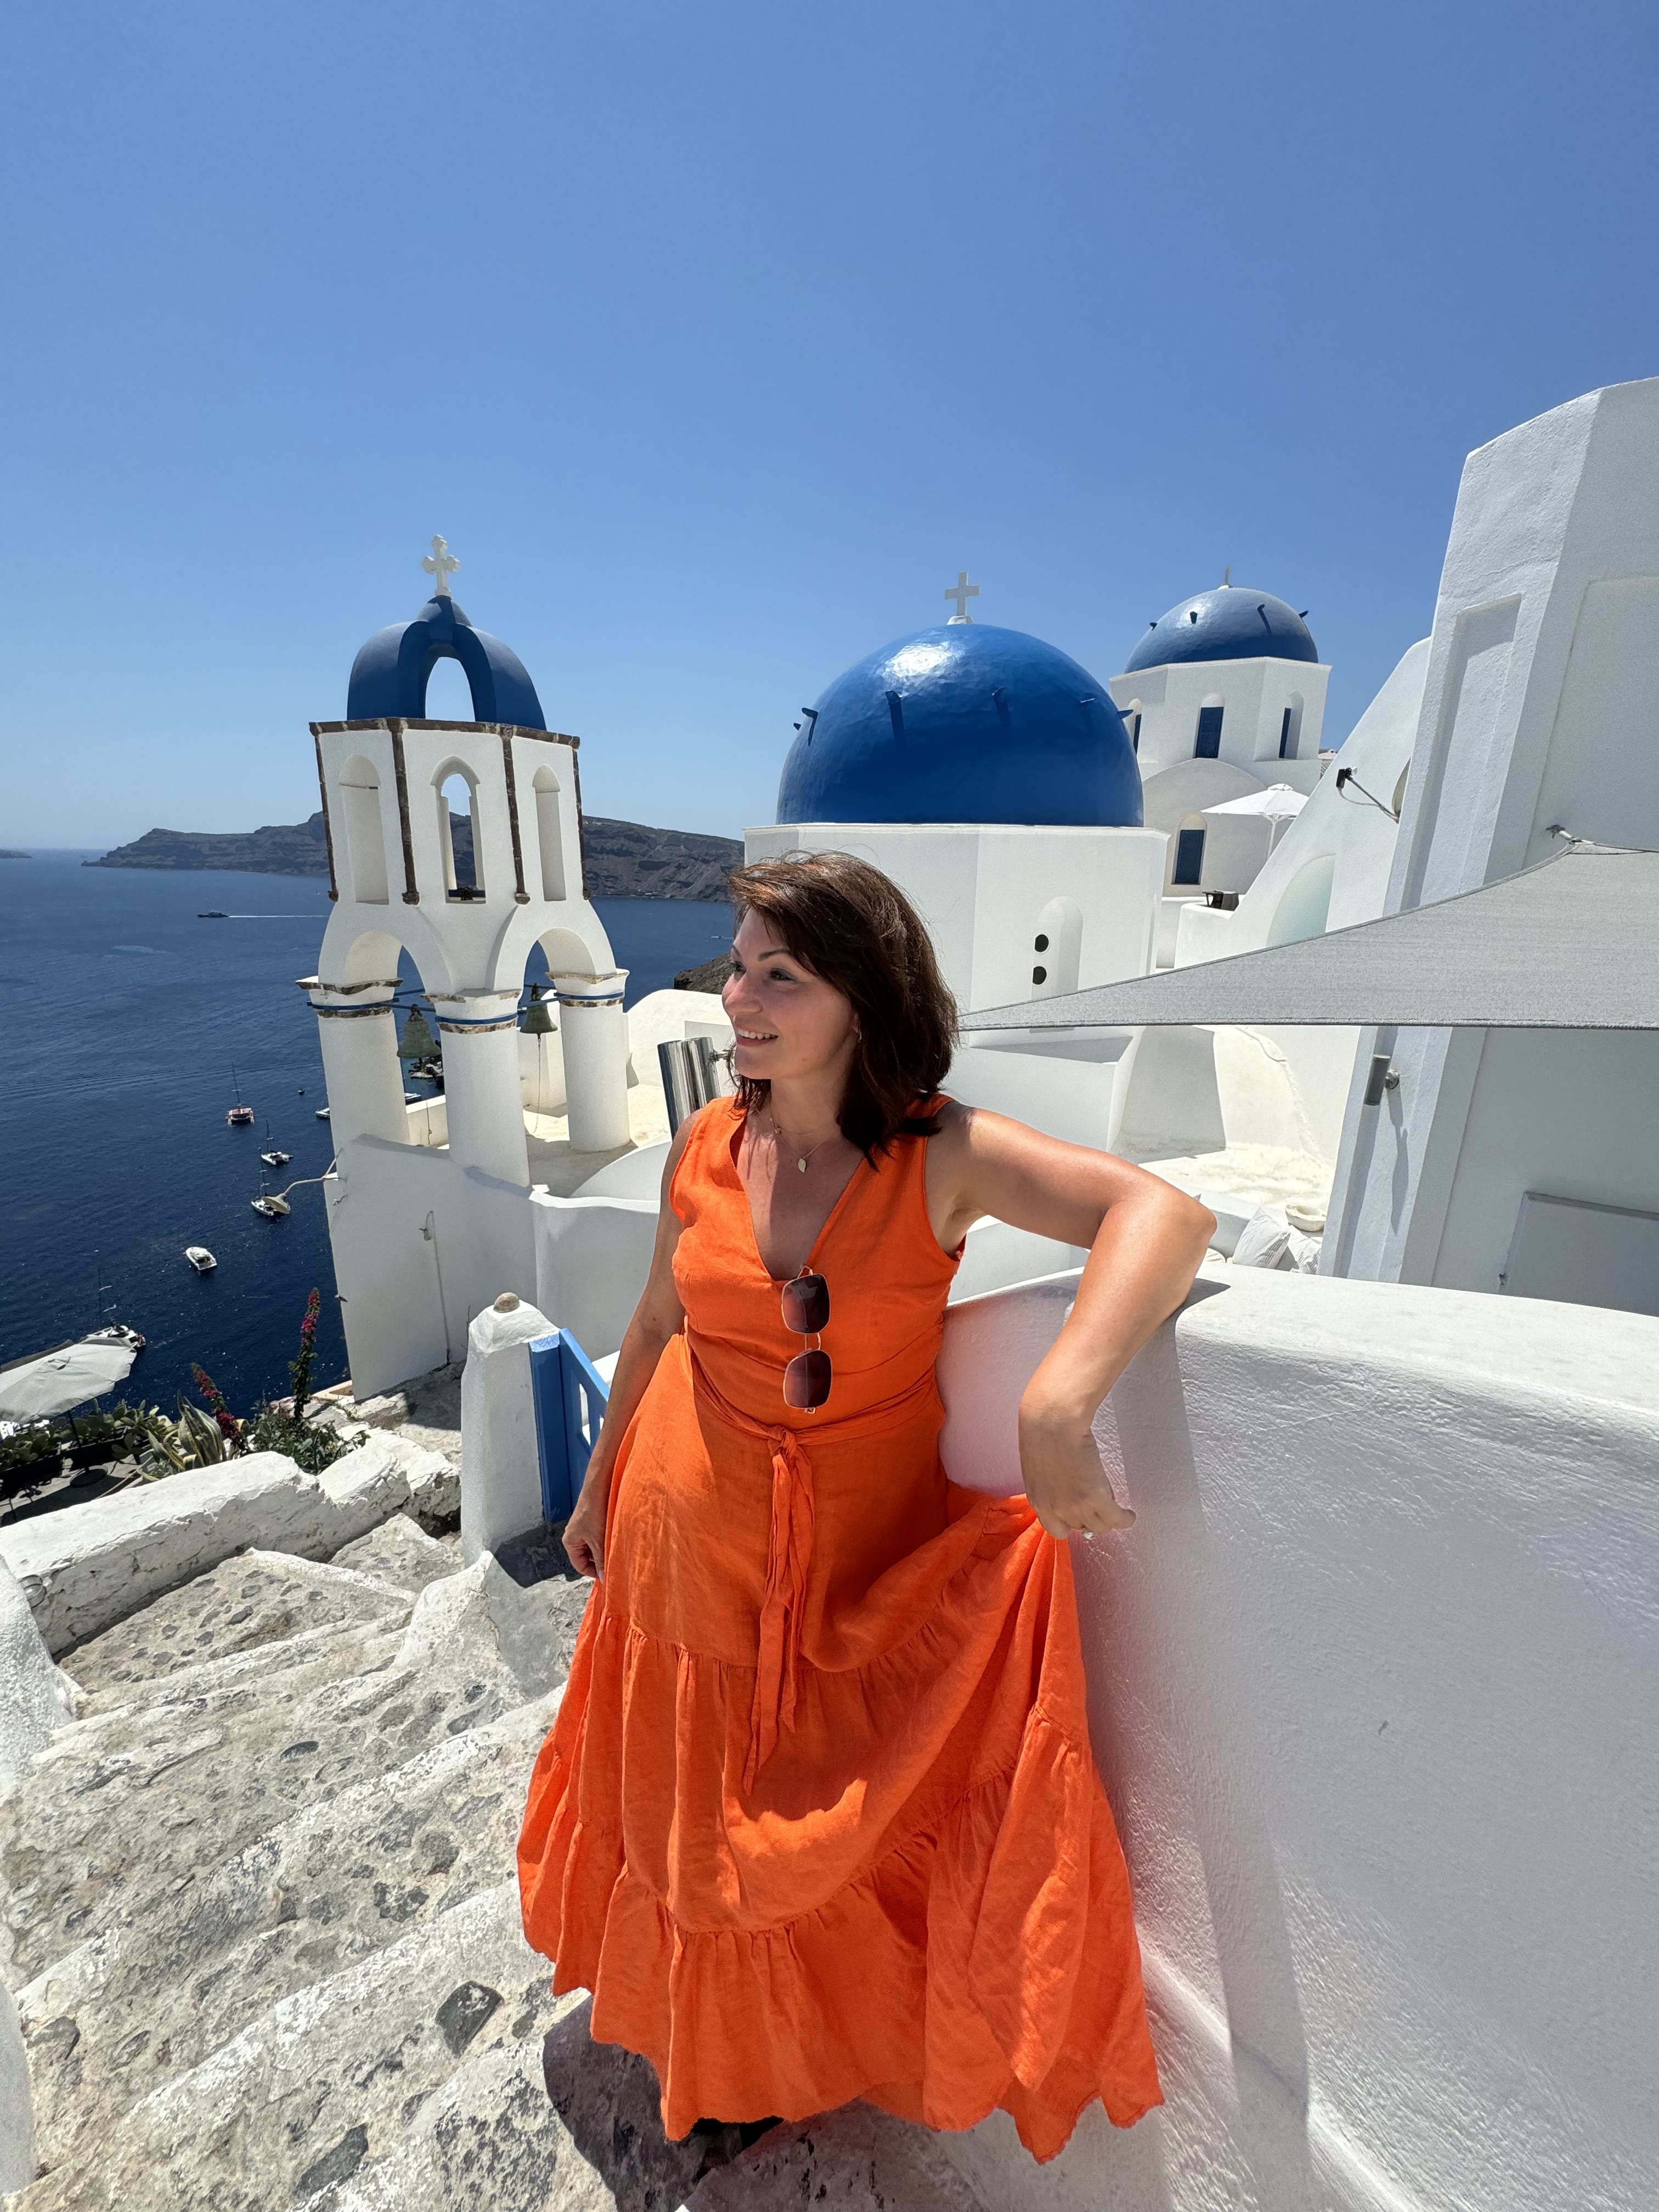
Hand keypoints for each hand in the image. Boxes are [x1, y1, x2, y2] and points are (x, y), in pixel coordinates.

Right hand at [560, 1470, 609, 1579]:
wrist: (599, 1486)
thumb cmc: (594, 1513)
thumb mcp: (598, 1541)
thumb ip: (601, 1560)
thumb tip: (604, 1578)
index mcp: (570, 1542)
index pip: (579, 1565)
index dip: (592, 1572)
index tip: (607, 1575)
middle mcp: (574, 1535)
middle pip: (586, 1556)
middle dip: (599, 1560)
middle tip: (614, 1563)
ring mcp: (583, 1528)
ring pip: (593, 1546)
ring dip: (604, 1549)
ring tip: (616, 1550)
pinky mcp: (591, 1520)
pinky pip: (598, 1536)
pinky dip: (605, 1539)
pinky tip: (615, 1538)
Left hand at [1017, 1399, 1135, 1541]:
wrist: (1051, 1423)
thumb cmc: (1041, 1433)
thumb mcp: (1039, 1468)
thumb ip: (1049, 1485)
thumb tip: (1064, 1487)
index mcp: (1039, 1502)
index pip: (1057, 1530)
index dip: (1070, 1524)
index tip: (1078, 1515)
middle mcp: (1057, 1510)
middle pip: (1081, 1527)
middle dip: (1090, 1516)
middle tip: (1098, 1503)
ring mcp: (1077, 1506)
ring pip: (1100, 1525)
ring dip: (1109, 1519)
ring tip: (1117, 1510)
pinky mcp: (1096, 1497)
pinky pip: (1116, 1518)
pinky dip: (1125, 1519)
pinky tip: (1128, 1514)